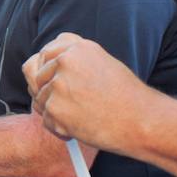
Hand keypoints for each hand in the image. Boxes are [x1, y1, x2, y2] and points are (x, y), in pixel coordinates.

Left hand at [24, 33, 153, 154]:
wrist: (141, 121)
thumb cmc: (126, 97)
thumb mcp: (102, 64)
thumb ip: (74, 61)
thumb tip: (39, 69)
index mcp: (78, 48)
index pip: (47, 52)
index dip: (49, 67)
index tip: (56, 79)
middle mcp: (65, 61)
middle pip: (36, 75)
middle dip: (48, 90)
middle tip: (70, 103)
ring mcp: (58, 85)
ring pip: (40, 99)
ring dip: (56, 111)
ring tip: (83, 115)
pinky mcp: (55, 108)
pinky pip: (46, 120)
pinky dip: (59, 128)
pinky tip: (81, 127)